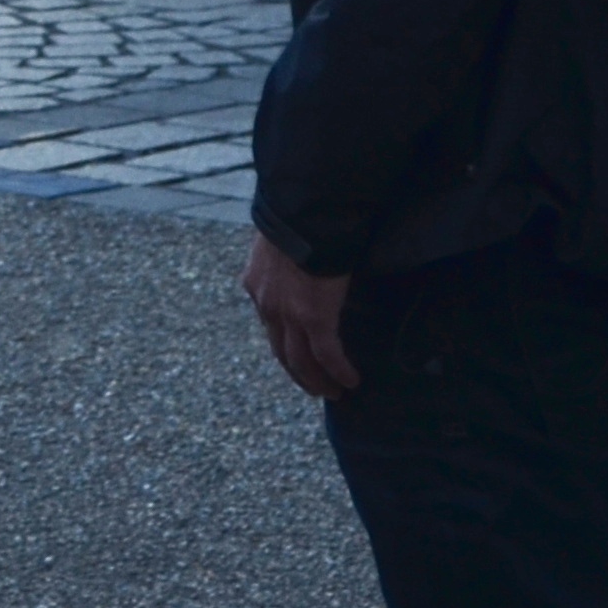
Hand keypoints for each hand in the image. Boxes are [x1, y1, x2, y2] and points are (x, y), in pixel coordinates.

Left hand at [241, 232, 359, 399]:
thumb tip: (301, 260)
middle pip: (281, 351)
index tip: (297, 358)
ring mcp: (288, 314)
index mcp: (256, 284)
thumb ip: (284, 259)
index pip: (269, 324)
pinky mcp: (314, 318)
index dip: (284, 344)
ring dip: (317, 380)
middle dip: (299, 373)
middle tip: (315, 387)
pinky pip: (327, 355)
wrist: (305, 215)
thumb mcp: (280, 241)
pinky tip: (351, 381)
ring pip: (300, 361)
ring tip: (334, 393)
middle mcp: (266, 305)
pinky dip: (339, 371)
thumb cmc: (298, 220)